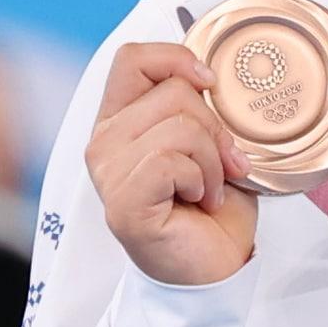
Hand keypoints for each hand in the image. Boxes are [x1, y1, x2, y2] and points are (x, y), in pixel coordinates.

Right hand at [86, 43, 257, 285]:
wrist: (214, 269)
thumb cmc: (211, 208)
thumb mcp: (209, 143)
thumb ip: (198, 107)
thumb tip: (210, 76)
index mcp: (120, 120)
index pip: (132, 57)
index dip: (177, 59)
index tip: (210, 85)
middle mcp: (104, 142)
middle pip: (172, 91)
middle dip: (216, 127)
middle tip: (223, 165)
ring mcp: (108, 173)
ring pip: (179, 126)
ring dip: (213, 160)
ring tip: (209, 188)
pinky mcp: (123, 202)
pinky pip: (172, 161)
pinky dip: (202, 180)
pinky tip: (198, 201)